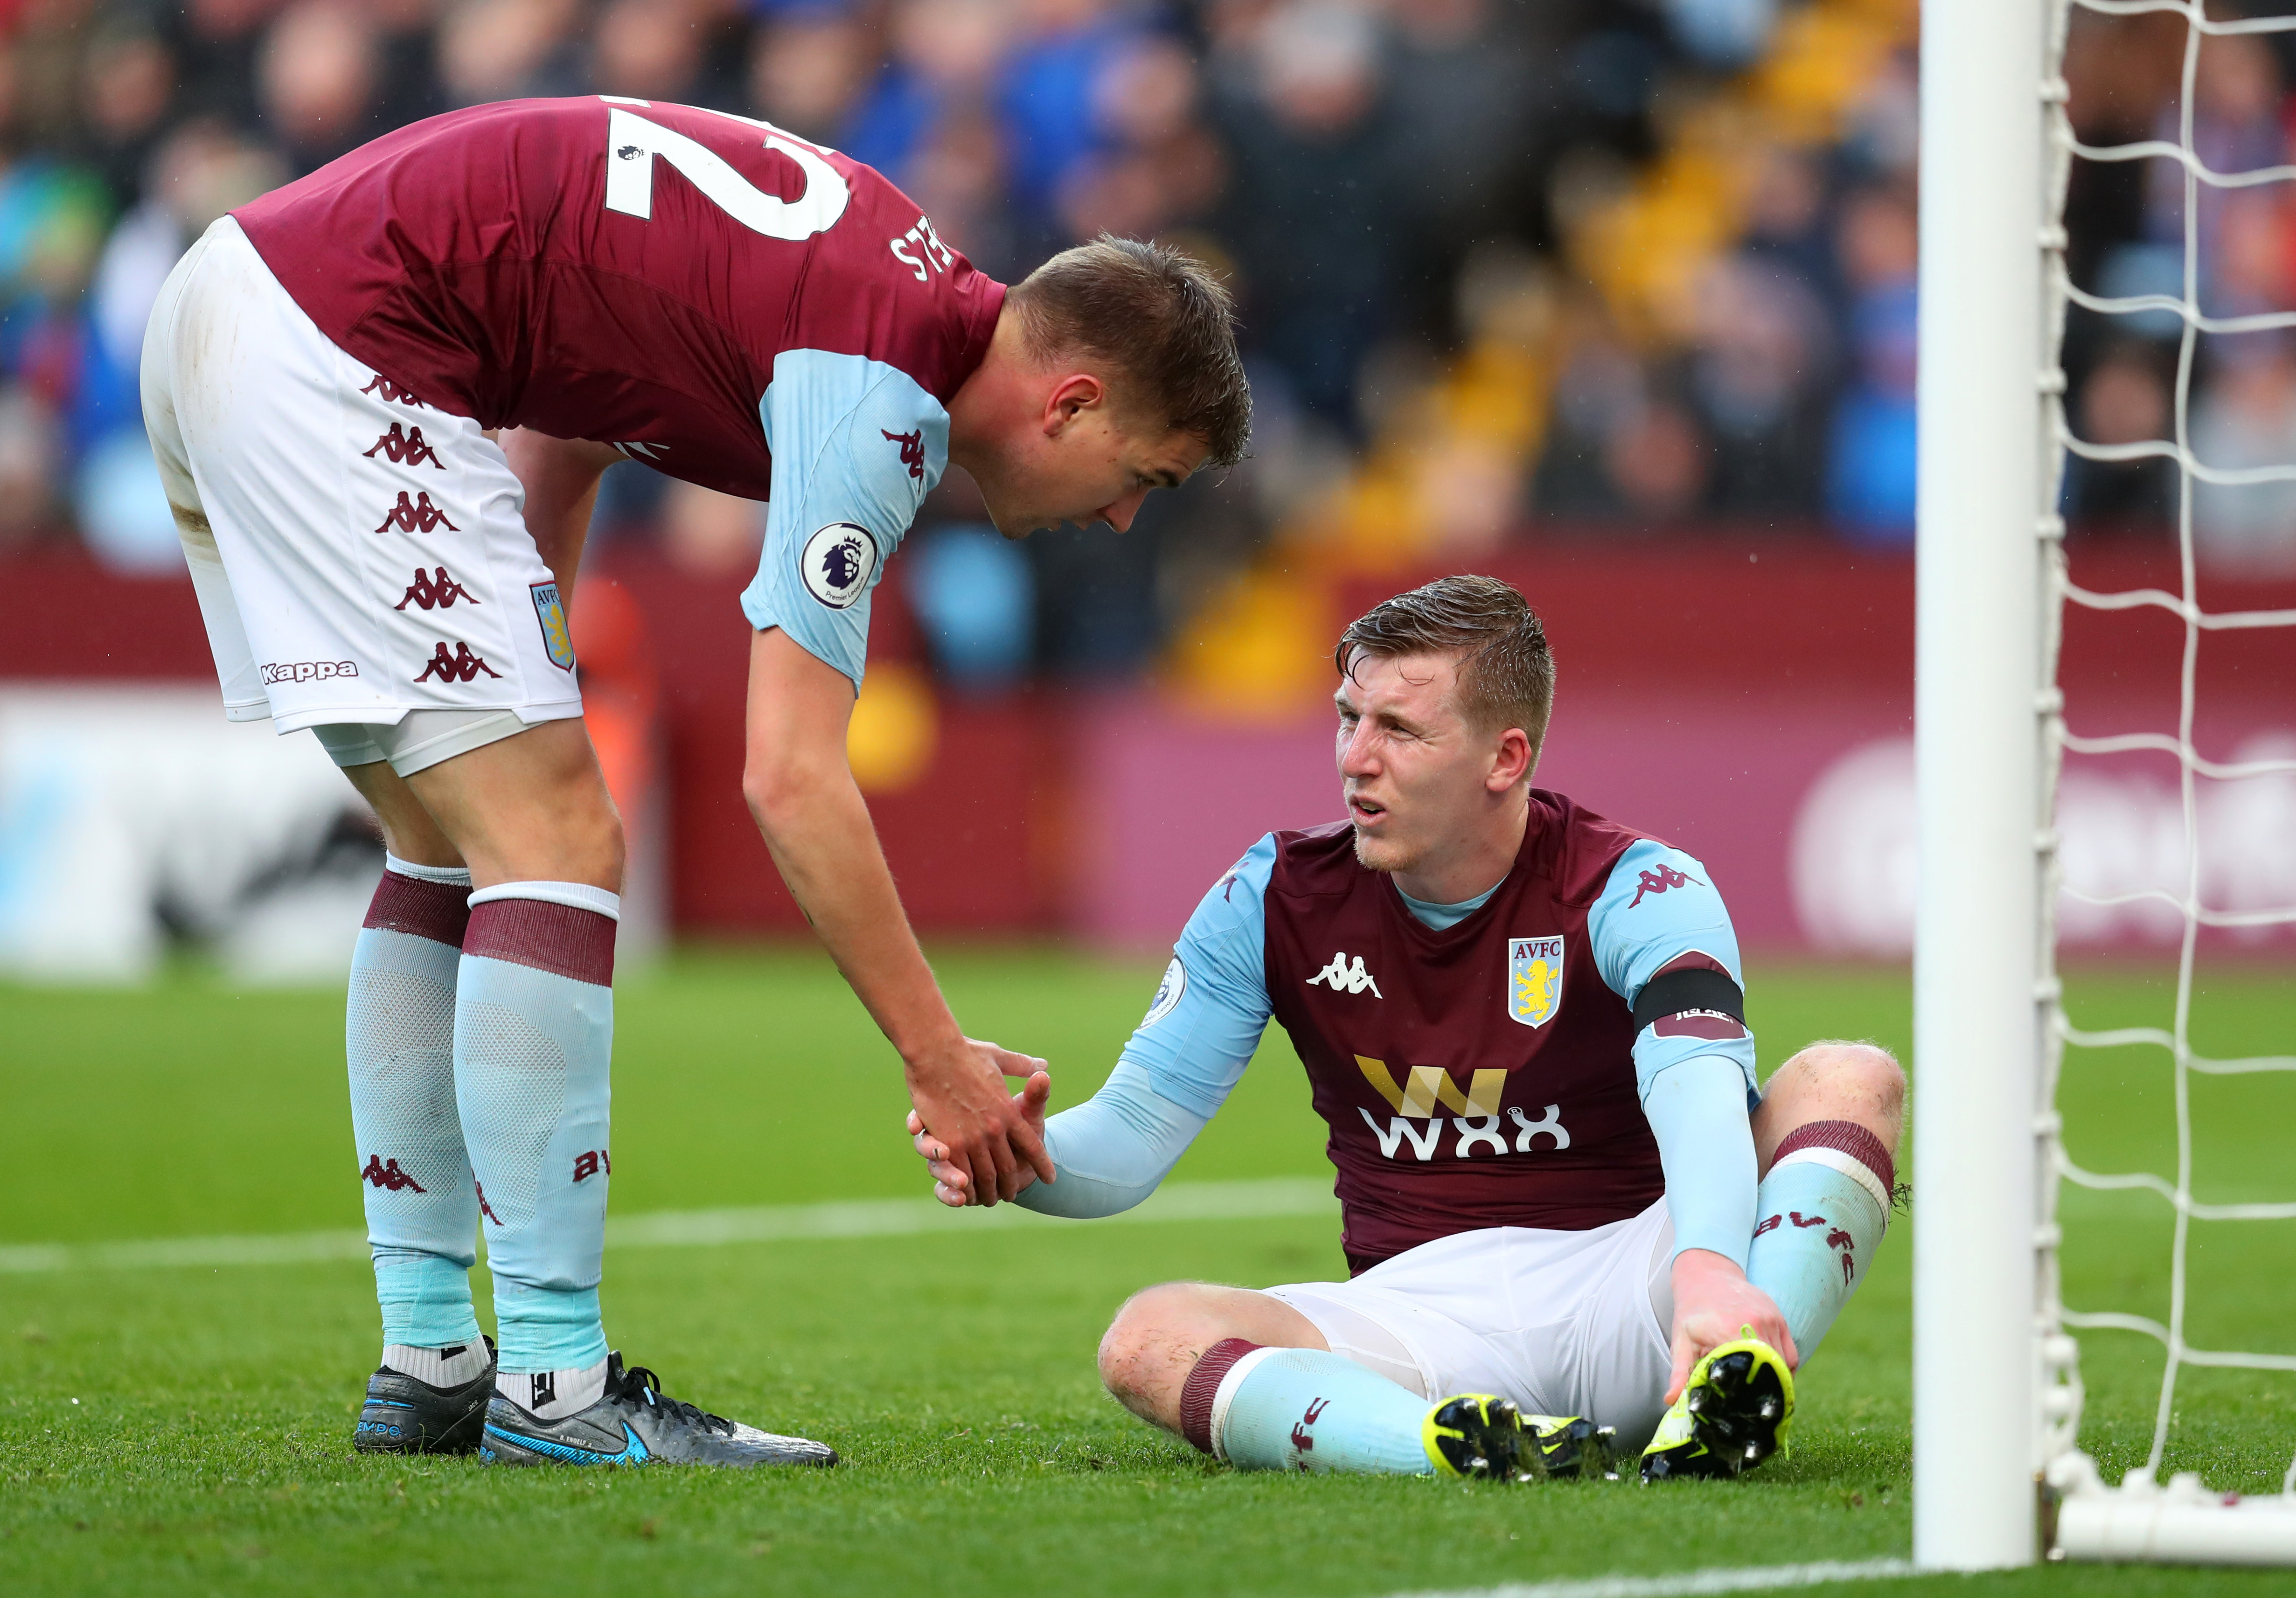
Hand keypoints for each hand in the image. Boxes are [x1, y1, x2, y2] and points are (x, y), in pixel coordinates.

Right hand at [903, 1039, 1053, 1205]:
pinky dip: (965, 1188)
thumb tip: (1044, 1068)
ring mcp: (971, 1138)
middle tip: (1012, 1193)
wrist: (935, 1051)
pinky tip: (966, 1194)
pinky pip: (961, 1174)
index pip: (1033, 1145)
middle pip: (1009, 1167)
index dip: (1043, 1164)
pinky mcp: (948, 1144)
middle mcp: (994, 1128)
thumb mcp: (999, 1059)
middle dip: (1011, 1184)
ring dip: (988, 1191)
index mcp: (1009, 1112)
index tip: (1051, 1178)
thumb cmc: (966, 1053)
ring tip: (989, 1199)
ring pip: (985, 1176)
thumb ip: (1022, 1067)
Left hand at [1666, 1249, 1796, 1403]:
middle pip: (1769, 1370)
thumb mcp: (1681, 1340)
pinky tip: (1773, 1379)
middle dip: (1764, 1392)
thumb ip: (1679, 1372)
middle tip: (1757, 1412)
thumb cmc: (1692, 1312)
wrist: (1707, 1275)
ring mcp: (1770, 1319)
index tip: (1743, 1411)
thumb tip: (1670, 1400)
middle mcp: (1754, 1323)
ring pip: (1783, 1364)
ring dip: (1776, 1381)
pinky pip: (1791, 1353)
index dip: (1747, 1394)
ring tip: (1766, 1399)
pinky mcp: (1779, 1318)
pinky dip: (1785, 1369)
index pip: (1746, 1371)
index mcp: (1727, 1330)